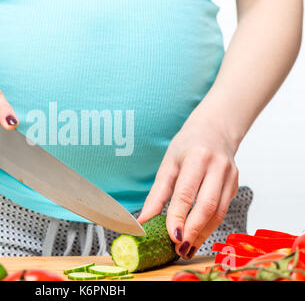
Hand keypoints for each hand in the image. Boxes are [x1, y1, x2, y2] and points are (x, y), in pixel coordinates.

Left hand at [137, 114, 238, 258]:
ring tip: (187, 249)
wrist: (215, 130)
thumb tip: (143, 220)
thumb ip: (156, 195)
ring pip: (219, 212)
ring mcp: (230, 176)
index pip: (186, 193)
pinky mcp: (235, 184)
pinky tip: (198, 236)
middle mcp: (217, 166)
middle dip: (193, 231)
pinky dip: (210, 226)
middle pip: (207, 206)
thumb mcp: (167, 165)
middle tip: (179, 248)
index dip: (179, 217)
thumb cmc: (187, 145)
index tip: (172, 236)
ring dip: (203, 234)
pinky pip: (223, 210)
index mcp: (196, 157)